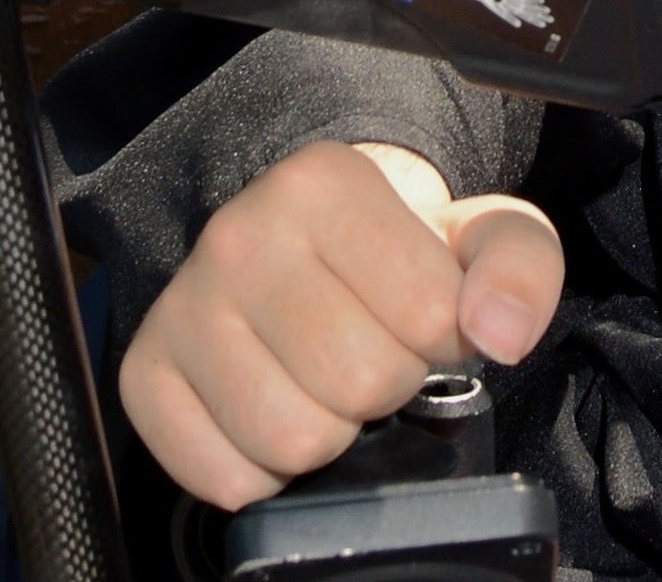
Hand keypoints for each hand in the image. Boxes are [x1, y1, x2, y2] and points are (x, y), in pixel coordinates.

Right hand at [120, 139, 564, 507]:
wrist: (302, 250)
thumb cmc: (398, 249)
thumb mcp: (480, 234)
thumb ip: (519, 268)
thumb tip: (500, 333)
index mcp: (323, 181)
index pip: (428, 314)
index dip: (442, 334)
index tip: (421, 312)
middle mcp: (237, 232)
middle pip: (358, 383)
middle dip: (387, 384)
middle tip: (371, 348)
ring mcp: (182, 306)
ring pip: (291, 441)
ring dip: (329, 433)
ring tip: (324, 379)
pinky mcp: (143, 376)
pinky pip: (225, 480)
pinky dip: (263, 472)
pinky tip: (275, 407)